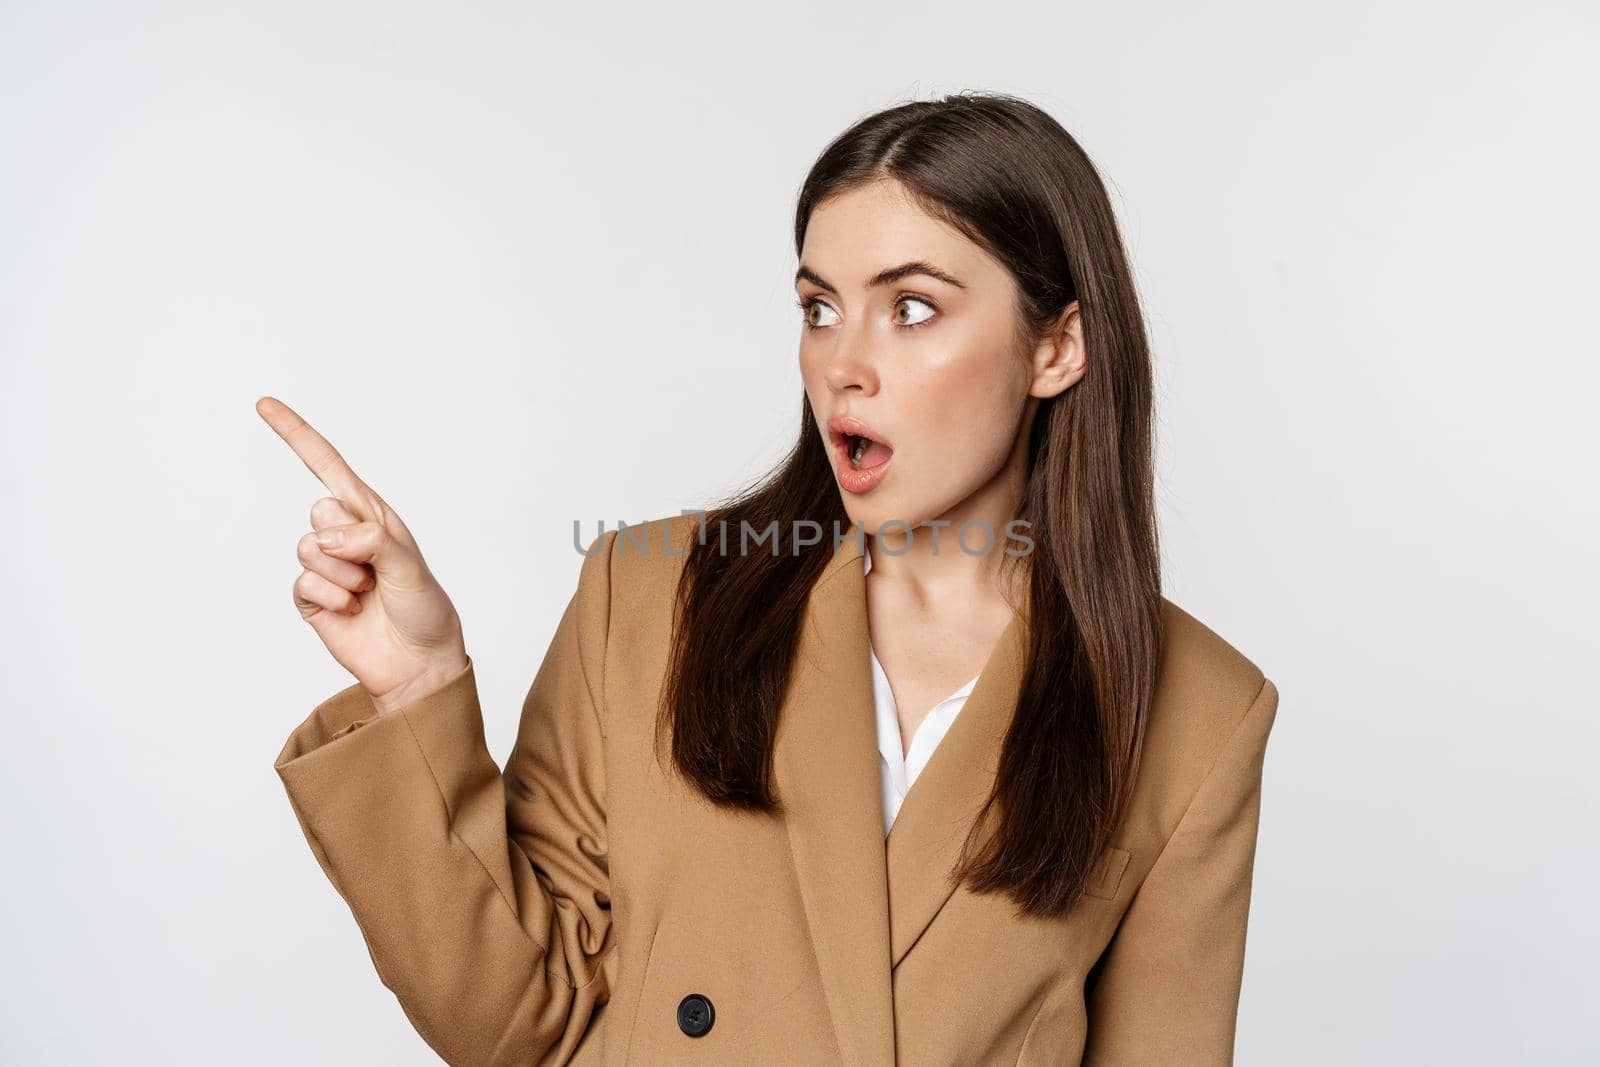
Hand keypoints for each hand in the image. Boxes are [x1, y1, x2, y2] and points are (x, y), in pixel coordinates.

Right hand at [257, 395, 469, 716]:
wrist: (417, 662)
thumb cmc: (424, 609)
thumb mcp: (409, 566)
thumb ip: (371, 541)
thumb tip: (326, 537)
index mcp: (371, 516)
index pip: (327, 466)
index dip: (296, 435)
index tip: (264, 405)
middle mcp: (345, 535)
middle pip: (318, 511)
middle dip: (349, 542)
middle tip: (377, 571)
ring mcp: (326, 566)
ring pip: (307, 548)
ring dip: (343, 574)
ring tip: (367, 592)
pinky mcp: (312, 597)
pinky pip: (302, 584)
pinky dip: (330, 598)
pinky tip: (351, 610)